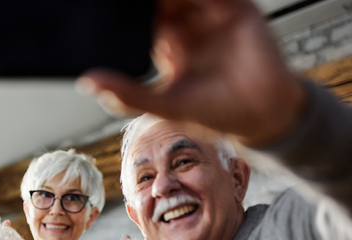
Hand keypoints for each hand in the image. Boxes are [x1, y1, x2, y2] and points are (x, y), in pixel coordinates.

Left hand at [77, 0, 306, 145]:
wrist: (264, 115)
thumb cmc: (216, 113)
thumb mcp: (165, 105)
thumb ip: (128, 95)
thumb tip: (88, 83)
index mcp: (168, 45)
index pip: (140, 19)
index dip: (125, 11)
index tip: (102, 5)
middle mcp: (188, 27)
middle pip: (160, 1)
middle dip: (143, 0)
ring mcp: (211, 15)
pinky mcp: (235, 7)